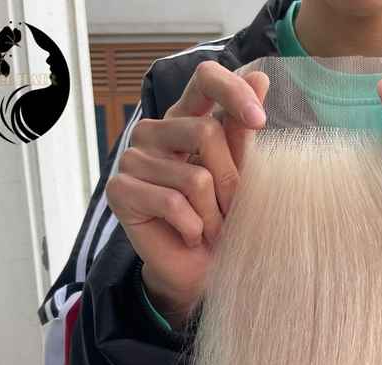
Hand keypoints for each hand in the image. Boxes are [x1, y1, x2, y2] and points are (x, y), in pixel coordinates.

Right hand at [106, 61, 268, 324]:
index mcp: (185, 119)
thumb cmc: (220, 221)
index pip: (204, 78)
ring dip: (213, 214)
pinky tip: (189, 235)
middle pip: (206, 132)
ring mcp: (133, 158)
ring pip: (194, 177)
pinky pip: (172, 202)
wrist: (198, 270)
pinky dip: (192, 226)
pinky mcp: (120, 189)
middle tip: (230, 213)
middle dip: (231, 182)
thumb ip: (242, 132)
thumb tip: (260, 78)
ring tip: (209, 229)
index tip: (260, 121)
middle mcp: (155, 131)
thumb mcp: (238, 175)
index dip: (233, 93)